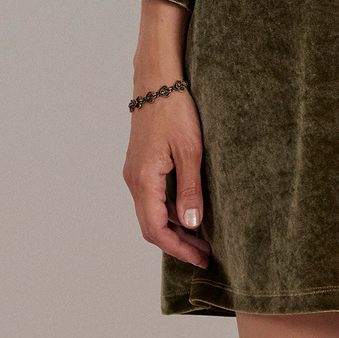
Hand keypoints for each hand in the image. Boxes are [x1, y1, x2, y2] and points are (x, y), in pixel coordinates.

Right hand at [123, 84, 210, 269]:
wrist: (157, 79)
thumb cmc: (174, 110)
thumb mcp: (190, 150)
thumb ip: (190, 189)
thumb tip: (191, 224)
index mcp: (143, 180)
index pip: (156, 230)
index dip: (178, 248)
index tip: (201, 258)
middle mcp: (133, 180)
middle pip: (151, 226)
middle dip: (177, 244)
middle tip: (205, 254)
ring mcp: (135, 172)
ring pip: (151, 212)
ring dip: (174, 228)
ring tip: (201, 237)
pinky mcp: (141, 164)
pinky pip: (152, 198)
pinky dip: (169, 212)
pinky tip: (188, 212)